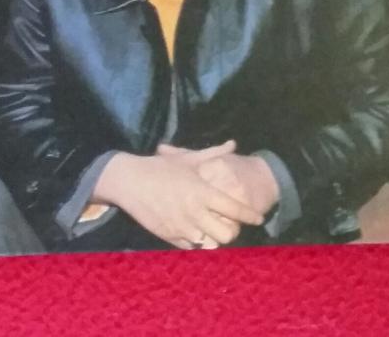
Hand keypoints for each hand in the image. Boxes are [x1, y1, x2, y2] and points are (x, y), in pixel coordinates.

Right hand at [92, 141, 258, 248]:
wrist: (129, 182)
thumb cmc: (160, 167)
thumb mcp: (187, 158)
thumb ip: (213, 153)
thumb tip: (233, 143)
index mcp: (201, 191)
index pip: (234, 209)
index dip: (250, 215)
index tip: (259, 218)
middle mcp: (195, 212)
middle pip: (227, 234)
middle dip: (233, 231)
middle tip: (231, 224)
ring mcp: (182, 227)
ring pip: (210, 244)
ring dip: (215, 237)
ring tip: (214, 229)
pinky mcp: (170, 237)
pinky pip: (192, 246)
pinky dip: (198, 241)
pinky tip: (196, 230)